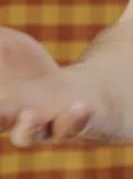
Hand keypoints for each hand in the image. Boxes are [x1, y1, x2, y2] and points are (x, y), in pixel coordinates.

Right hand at [0, 27, 102, 146]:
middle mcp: (9, 119)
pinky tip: (79, 106)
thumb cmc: (23, 69)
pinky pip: (72, 127)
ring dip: (28, 127)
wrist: (67, 93)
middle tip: (0, 109)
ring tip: (30, 115)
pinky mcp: (70, 123)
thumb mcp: (1, 44)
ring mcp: (40, 125)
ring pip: (29, 134)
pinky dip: (75, 120)